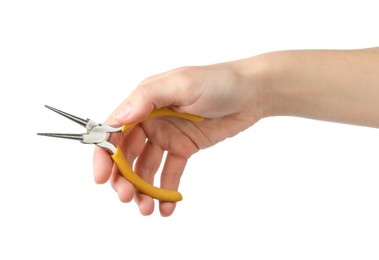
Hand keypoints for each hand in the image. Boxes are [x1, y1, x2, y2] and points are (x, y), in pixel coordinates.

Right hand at [93, 60, 268, 215]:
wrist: (251, 93)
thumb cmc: (218, 82)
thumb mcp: (181, 84)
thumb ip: (148, 98)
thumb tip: (118, 119)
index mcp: (145, 103)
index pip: (115, 131)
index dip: (104, 155)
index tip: (102, 179)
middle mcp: (152, 120)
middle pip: (128, 154)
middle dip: (124, 178)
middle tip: (128, 198)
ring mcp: (167, 136)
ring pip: (146, 167)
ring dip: (143, 189)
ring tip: (147, 208)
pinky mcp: (184, 148)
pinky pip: (170, 172)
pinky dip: (166, 190)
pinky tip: (166, 207)